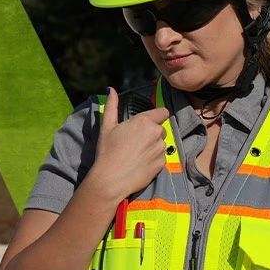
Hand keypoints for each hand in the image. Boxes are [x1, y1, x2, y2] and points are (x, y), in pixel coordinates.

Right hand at [88, 86, 168, 201]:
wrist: (111, 180)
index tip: (148, 122)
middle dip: (152, 133)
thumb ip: (112, 106)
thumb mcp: (107, 126)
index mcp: (144, 121)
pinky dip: (154, 160)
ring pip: (161, 143)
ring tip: (137, 154)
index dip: (156, 116)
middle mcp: (156, 133)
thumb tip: (111, 90)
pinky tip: (140, 163)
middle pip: (161, 128)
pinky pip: (161, 158)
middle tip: (136, 142)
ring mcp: (160, 149)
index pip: (163, 112)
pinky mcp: (162, 164)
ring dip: (153, 146)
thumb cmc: (107, 152)